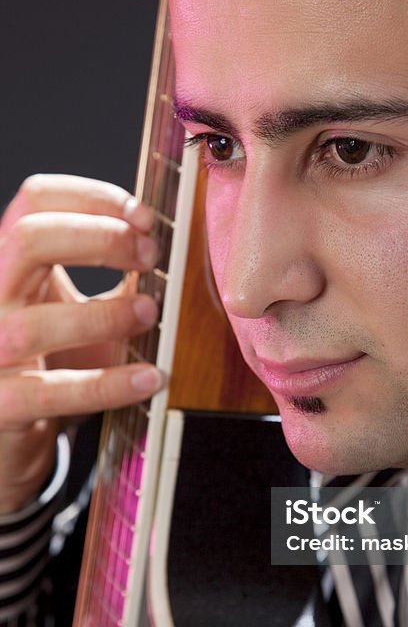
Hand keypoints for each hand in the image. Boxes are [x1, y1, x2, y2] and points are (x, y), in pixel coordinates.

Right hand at [0, 174, 164, 513]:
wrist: (14, 429)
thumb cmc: (54, 360)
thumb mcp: (80, 305)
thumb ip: (115, 274)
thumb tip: (171, 242)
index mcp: (10, 261)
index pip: (36, 200)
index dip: (94, 196)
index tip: (147, 217)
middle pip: (27, 239)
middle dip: (99, 238)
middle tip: (151, 256)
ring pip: (35, 323)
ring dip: (104, 315)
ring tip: (150, 313)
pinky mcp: (3, 405)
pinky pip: (52, 395)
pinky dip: (107, 384)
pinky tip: (149, 379)